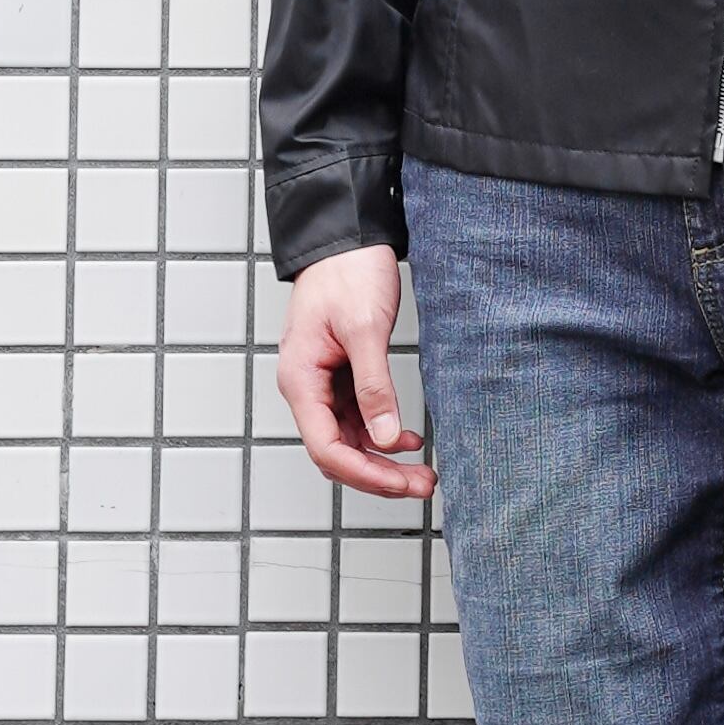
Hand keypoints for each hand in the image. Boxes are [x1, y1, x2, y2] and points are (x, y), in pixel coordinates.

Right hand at [276, 245, 438, 501]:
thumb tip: (385, 437)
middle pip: (337, 452)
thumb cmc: (347, 273)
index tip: (400, 484)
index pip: (326, 448)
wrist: (346, 239)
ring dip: (384, 460)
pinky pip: (358, 419)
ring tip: (423, 472)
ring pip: (349, 441)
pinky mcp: (340, 377)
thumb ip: (374, 386)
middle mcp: (306, 388)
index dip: (364, 473)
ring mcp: (323, 385)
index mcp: (300, 379)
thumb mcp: (365, 329)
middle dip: (378, 475)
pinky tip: (409, 439)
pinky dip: (383, 434)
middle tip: (422, 486)